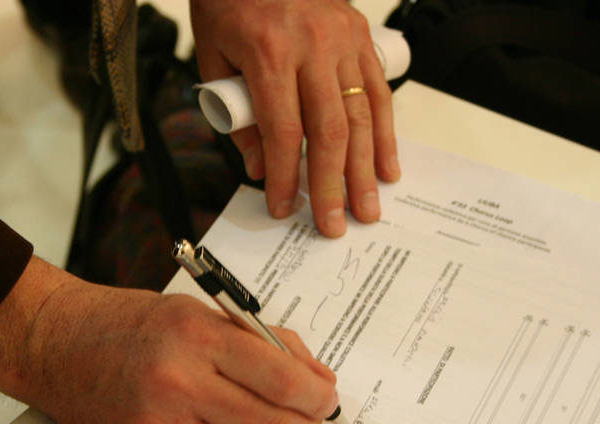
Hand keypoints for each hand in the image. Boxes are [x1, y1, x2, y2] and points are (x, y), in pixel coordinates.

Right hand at [0, 257, 338, 423]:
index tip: (326, 396)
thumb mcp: (199, 311)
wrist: (56, 345)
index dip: (318, 396)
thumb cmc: (128, 322)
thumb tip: (315, 376)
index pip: (282, 380)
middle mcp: (178, 384)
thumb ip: (262, 341)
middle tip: (312, 420)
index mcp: (196, 337)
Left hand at [190, 0, 398, 237]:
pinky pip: (378, 91)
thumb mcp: (213, 54)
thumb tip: (260, 167)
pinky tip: (386, 167)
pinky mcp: (360, 35)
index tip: (284, 208)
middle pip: (328, 131)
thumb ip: (235, 114)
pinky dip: (385, 133)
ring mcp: (342, 38)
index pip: (282, 131)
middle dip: (331, 185)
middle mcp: (312, 45)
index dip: (284, 176)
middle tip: (334, 225)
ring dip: (364, 169)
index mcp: (268, 50)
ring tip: (367, 208)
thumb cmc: (230, 0)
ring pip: (360, 115)